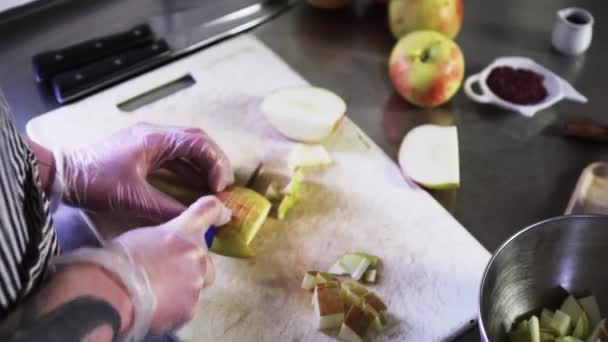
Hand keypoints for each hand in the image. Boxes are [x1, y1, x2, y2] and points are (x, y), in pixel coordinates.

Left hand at [59, 122, 233, 220]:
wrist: (62, 176)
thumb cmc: (95, 183)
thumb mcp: (133, 199)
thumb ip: (166, 208)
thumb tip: (194, 220)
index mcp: (155, 139)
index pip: (198, 142)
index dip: (215, 163)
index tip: (219, 188)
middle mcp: (155, 135)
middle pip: (197, 140)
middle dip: (215, 162)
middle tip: (224, 187)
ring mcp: (149, 141)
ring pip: (188, 148)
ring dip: (203, 165)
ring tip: (214, 188)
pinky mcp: (143, 152)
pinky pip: (175, 156)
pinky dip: (189, 169)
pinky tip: (195, 186)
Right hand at [109, 196, 230, 333]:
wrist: (111, 292)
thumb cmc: (117, 261)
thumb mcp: (141, 237)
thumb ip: (164, 240)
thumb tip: (165, 250)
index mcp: (183, 232)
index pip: (209, 211)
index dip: (219, 212)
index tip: (225, 215)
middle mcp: (196, 255)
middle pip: (205, 262)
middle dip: (192, 268)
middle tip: (166, 274)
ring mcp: (195, 283)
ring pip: (195, 286)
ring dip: (181, 289)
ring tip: (154, 291)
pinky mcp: (190, 308)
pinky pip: (186, 307)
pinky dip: (174, 308)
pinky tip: (154, 306)